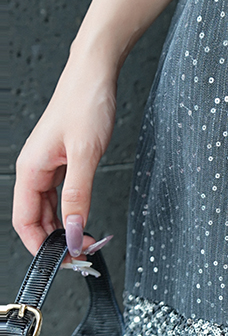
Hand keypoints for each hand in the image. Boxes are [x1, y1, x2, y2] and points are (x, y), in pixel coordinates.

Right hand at [13, 58, 117, 263]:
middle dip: (56, 242)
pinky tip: (83, 219)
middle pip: (36, 219)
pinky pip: (60, 195)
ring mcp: (48, 165)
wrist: (95, 74)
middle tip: (82, 257)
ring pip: (49, 209)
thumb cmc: (86, 103)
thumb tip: (71, 230)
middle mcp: (34, 170)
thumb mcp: (85, 154)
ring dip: (64, 228)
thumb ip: (78, 195)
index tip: (64, 262)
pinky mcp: (62, 160)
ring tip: (86, 243)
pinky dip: (71, 211)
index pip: (25, 222)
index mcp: (30, 169)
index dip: (41, 248)